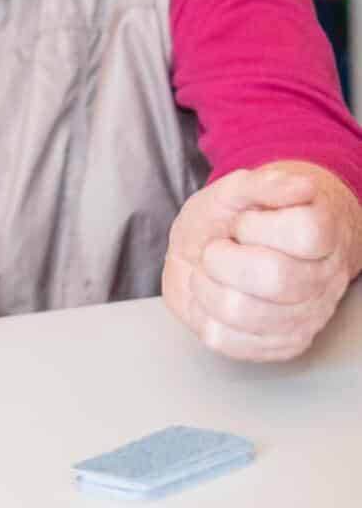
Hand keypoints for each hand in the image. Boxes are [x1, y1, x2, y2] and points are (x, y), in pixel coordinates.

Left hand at [163, 162, 361, 360]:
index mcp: (321, 234)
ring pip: (244, 313)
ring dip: (207, 287)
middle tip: (218, 249)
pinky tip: (213, 298)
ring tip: (211, 274)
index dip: (255, 226)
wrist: (226, 247)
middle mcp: (324, 280)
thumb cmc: (234, 217)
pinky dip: (204, 316)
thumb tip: (301, 185)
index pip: (304, 233)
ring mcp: (306, 317)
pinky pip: (228, 341)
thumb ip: (261, 183)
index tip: (242, 222)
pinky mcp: (280, 345)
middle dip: (223, 258)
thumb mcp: (235, 189)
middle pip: (275, 277)